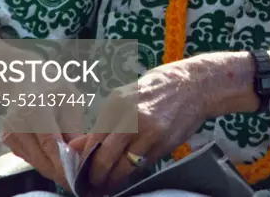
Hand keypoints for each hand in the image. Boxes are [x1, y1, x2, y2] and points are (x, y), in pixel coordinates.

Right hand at [0, 80, 86, 191]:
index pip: (49, 143)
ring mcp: (10, 134)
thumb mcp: (69, 98)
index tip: (78, 171)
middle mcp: (18, 125)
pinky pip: (29, 157)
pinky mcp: (7, 141)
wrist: (21, 79)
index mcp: (35, 109)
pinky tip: (53, 155)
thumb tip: (79, 151)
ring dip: (52, 167)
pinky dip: (42, 160)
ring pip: (34, 160)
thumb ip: (73, 126)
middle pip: (40, 157)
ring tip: (69, 166)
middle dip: (60, 170)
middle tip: (77, 177)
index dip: (63, 160)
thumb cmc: (51, 85)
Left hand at [75, 59, 211, 192]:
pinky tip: (131, 172)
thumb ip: (103, 124)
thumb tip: (75, 147)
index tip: (83, 173)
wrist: (194, 85)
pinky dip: (135, 171)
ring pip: (124, 167)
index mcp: (116, 103)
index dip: (85, 163)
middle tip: (94, 185)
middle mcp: (130, 116)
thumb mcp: (127, 98)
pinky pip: (143, 165)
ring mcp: (149, 130)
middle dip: (98, 177)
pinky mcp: (164, 142)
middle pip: (104, 158)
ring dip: (115, 179)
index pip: (92, 141)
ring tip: (110, 184)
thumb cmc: (157, 90)